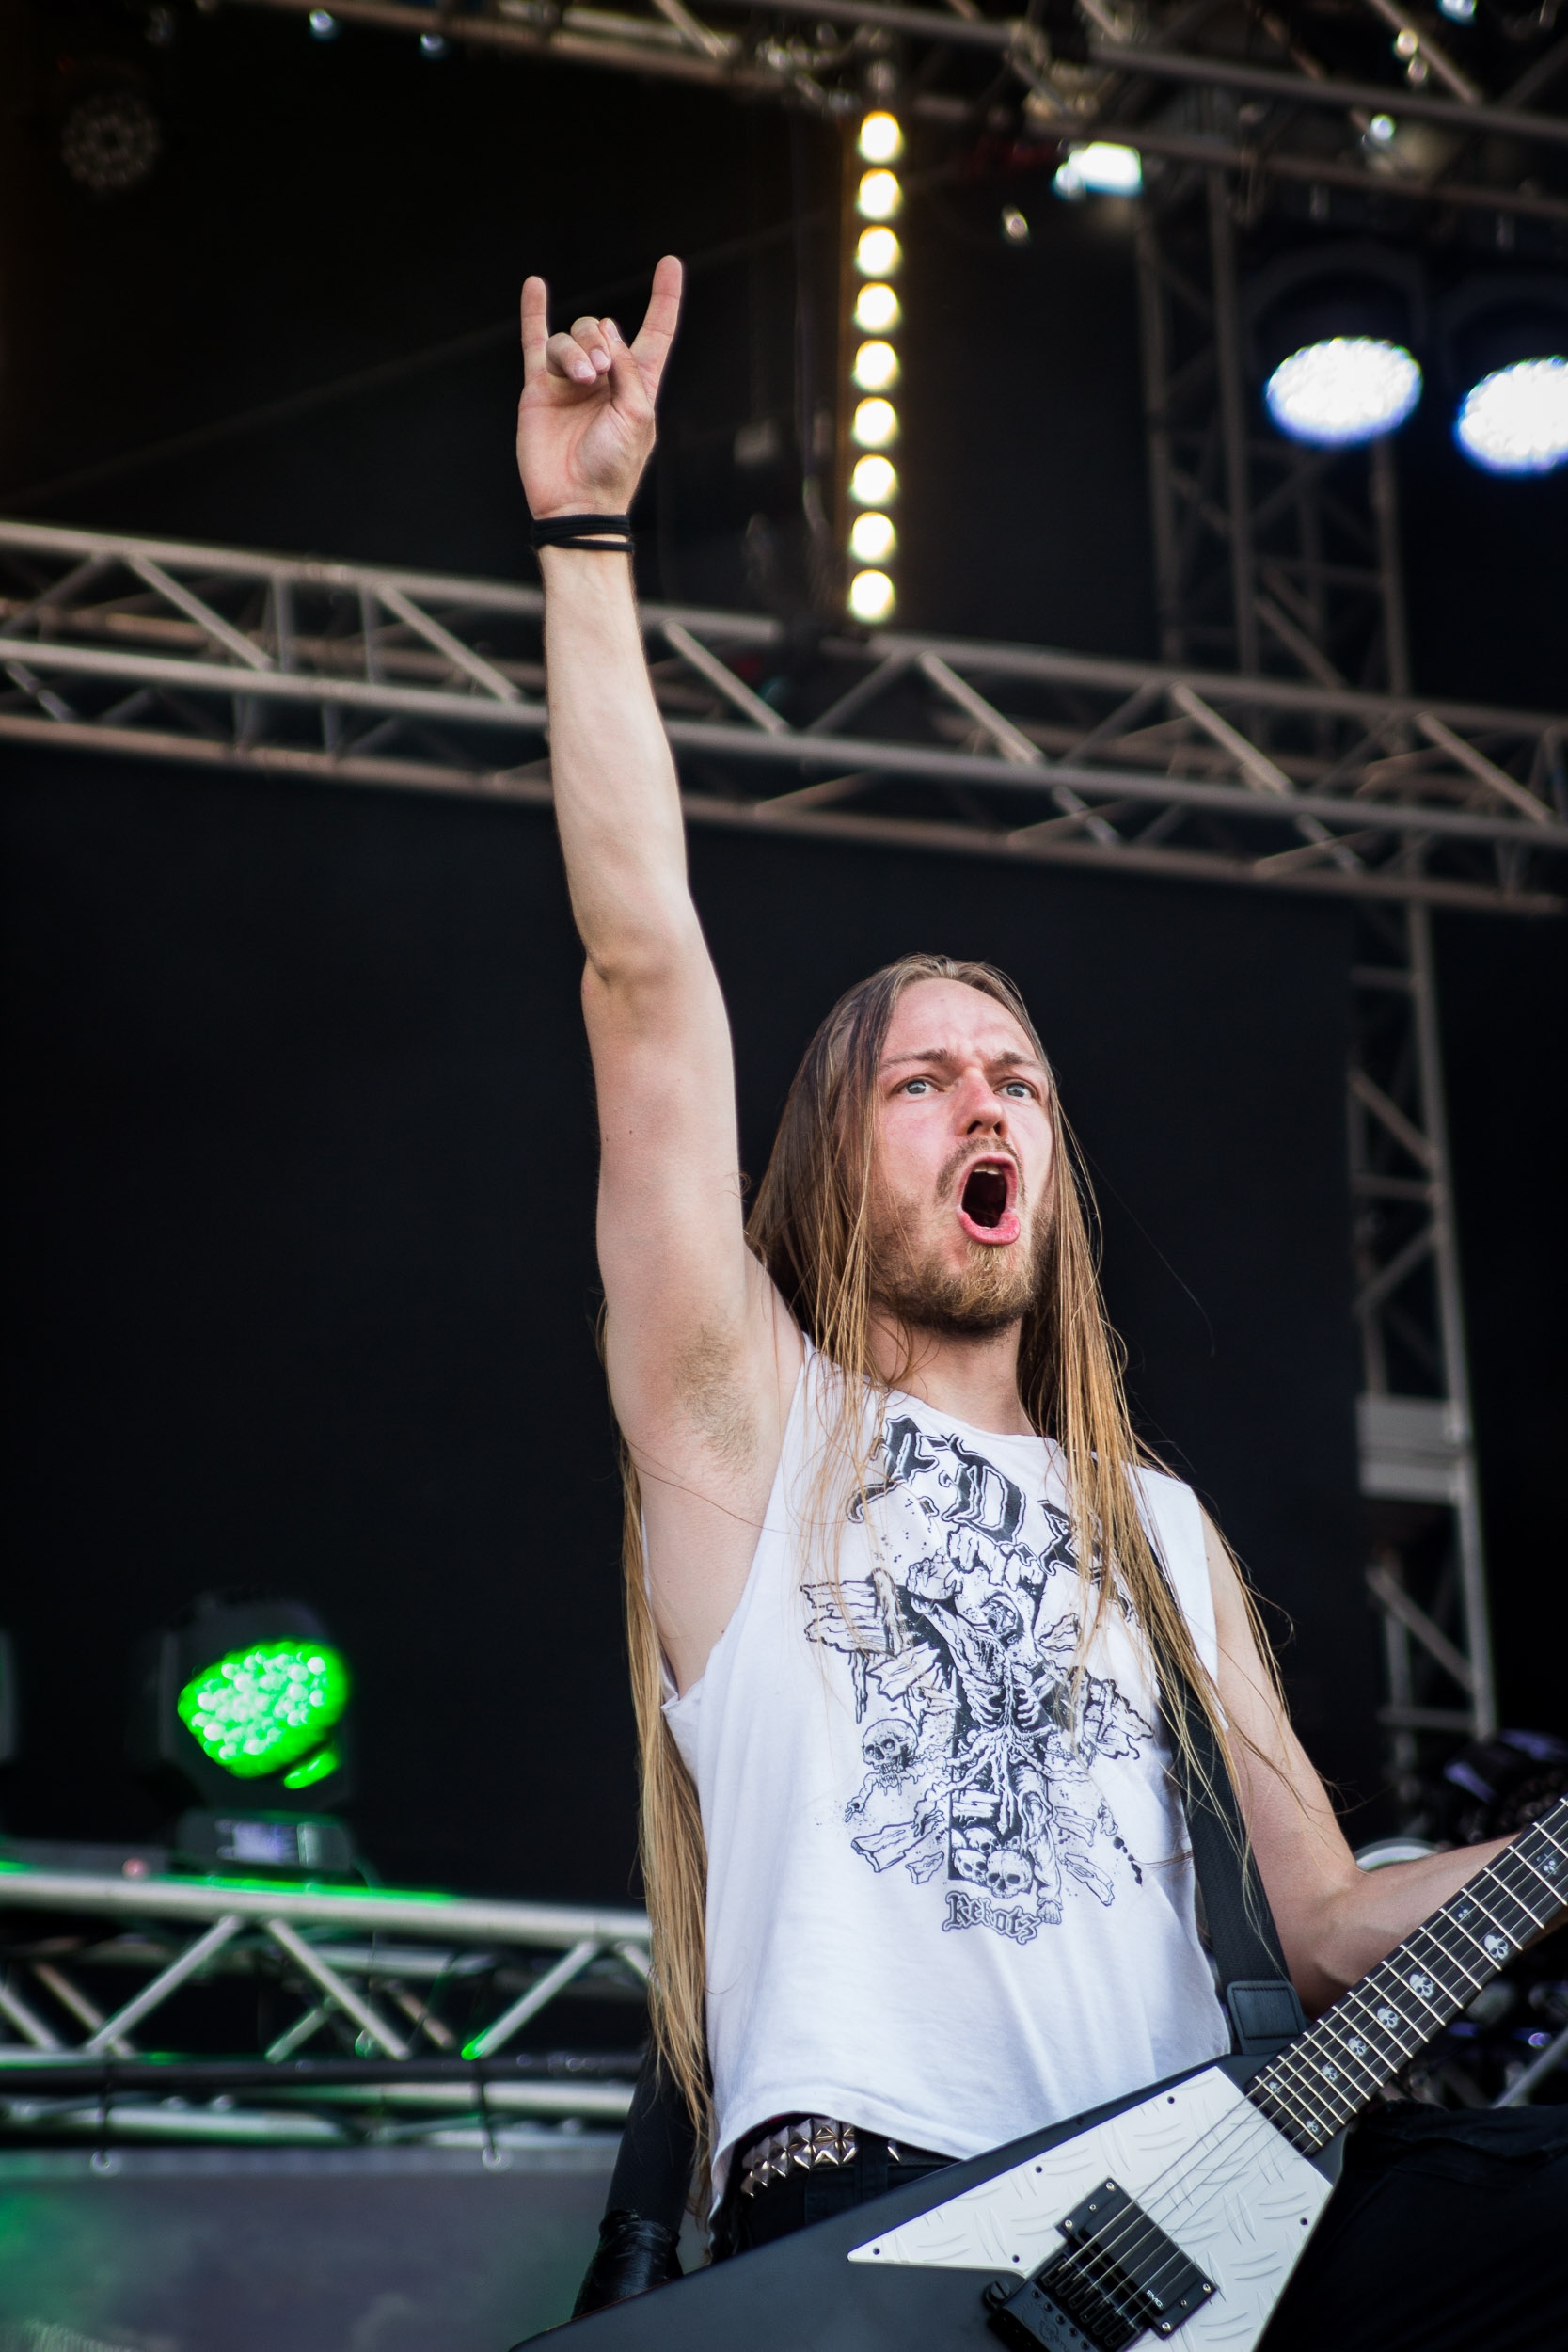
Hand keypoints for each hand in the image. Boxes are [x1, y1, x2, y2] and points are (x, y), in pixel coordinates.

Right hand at [516, 255, 682, 522]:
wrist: (574, 501)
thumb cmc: (613, 467)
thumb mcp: (636, 416)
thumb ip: (628, 370)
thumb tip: (608, 332)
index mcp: (637, 384)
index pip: (655, 333)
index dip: (664, 300)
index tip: (670, 264)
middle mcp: (605, 378)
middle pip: (602, 329)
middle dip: (600, 339)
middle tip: (599, 374)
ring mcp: (570, 381)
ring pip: (569, 338)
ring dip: (575, 350)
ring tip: (581, 379)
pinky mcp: (540, 388)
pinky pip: (535, 341)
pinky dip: (534, 313)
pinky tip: (534, 287)